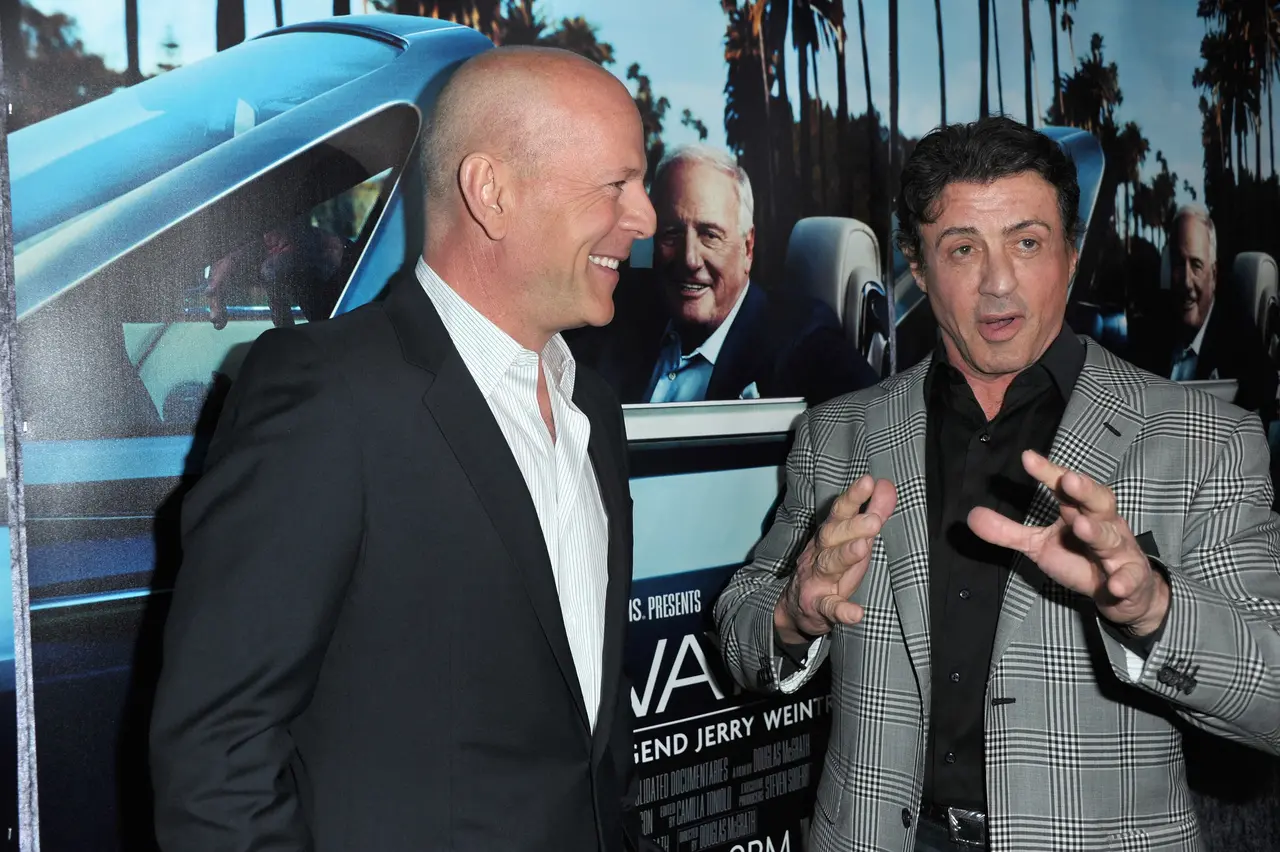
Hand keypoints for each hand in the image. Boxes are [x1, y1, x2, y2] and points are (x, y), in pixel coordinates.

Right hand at [775, 475, 897, 642]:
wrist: (793, 608)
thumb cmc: (828, 568)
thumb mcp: (849, 539)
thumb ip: (871, 513)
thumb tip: (887, 486)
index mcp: (828, 535)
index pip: (840, 512)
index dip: (853, 497)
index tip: (868, 482)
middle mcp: (819, 553)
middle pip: (832, 536)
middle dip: (852, 526)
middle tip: (874, 520)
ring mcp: (816, 580)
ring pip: (829, 566)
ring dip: (845, 556)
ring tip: (862, 549)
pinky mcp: (818, 607)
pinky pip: (829, 608)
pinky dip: (842, 611)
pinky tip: (856, 613)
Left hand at [967, 450, 1169, 635]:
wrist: (1125, 592)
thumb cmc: (1081, 557)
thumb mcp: (1039, 545)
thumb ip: (1008, 531)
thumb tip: (970, 516)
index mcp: (1079, 511)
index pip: (1064, 487)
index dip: (1048, 472)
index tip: (1027, 457)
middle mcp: (1102, 524)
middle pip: (1097, 500)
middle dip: (1084, 490)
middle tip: (1068, 480)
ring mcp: (1119, 550)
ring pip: (1111, 537)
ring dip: (1097, 532)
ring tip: (1081, 528)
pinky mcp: (1130, 577)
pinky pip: (1129, 578)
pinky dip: (1124, 581)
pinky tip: (1116, 586)